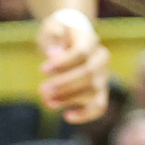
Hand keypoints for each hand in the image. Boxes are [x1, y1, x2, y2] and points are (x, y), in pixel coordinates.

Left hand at [36, 8, 110, 125]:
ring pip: (93, 90)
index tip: (43, 70)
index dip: (63, 63)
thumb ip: (53, 37)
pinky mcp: (100, 91)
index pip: (82, 52)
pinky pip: (100, 106)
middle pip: (89, 72)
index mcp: (90, 39)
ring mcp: (102, 75)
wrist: (69, 40)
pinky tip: (67, 116)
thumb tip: (54, 54)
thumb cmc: (58, 34)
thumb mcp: (52, 29)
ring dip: (69, 98)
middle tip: (42, 90)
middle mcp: (101, 57)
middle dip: (64, 84)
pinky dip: (86, 114)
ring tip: (47, 102)